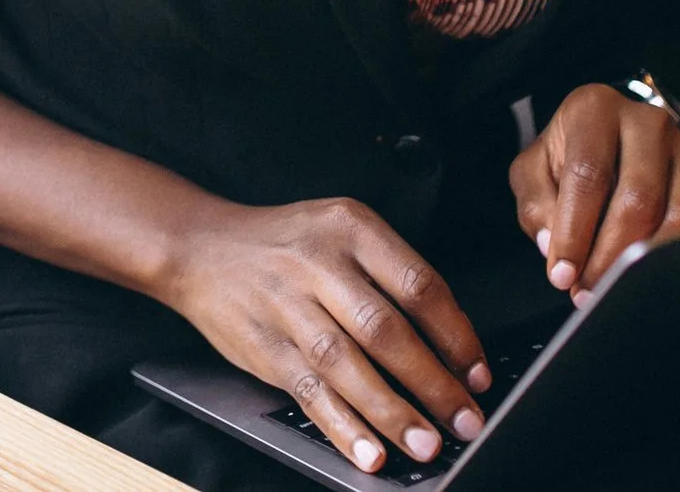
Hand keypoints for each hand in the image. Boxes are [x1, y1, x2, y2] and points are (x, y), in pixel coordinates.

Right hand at [158, 196, 491, 473]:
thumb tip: (451, 346)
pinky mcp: (264, 345)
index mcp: (351, 228)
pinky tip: (368, 450)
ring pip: (346, 364)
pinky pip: (308, 391)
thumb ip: (388, 275)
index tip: (477, 375)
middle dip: (432, 383)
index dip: (455, 336)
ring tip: (425, 444)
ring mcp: (287, 305)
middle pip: (385, 329)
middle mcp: (319, 264)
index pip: (417, 285)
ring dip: (391, 412)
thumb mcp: (341, 230)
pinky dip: (341, 425)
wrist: (202, 246)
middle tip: (464, 421)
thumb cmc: (285, 243)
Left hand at [509, 83, 679, 303]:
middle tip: (586, 290)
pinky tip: (647, 277)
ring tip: (611, 289)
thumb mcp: (534, 170)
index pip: (588, 176)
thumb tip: (555, 246)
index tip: (563, 274)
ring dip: (642, 265)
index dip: (574, 231)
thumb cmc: (569, 156)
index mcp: (595, 109)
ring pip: (677, 218)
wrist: (612, 139)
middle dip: (608, 256)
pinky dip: (674, 261)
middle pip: (637, 200)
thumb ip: (536, 203)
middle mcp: (648, 122)